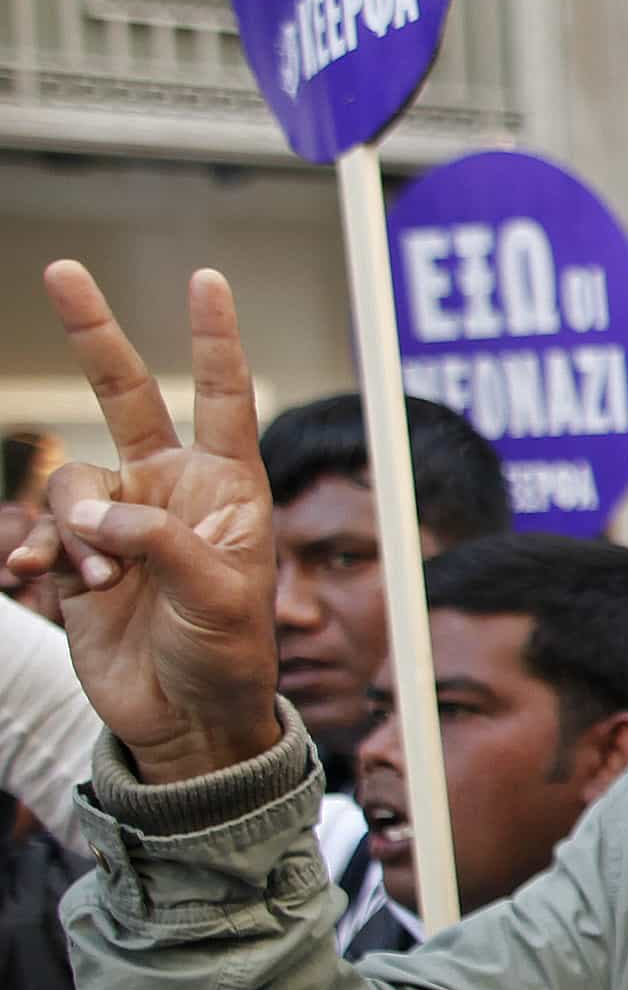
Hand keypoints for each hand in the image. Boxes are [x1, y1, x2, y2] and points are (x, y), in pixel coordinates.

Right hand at [7, 267, 279, 782]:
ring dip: (75, 528)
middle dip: (94, 334)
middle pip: (125, 395)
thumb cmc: (227, 657)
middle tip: (63, 271)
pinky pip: (42, 530)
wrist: (186, 718)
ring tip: (101, 579)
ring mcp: (119, 519)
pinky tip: (41, 580)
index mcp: (227, 487)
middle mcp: (170, 489)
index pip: (222, 397)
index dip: (213, 339)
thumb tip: (95, 514)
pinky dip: (37, 550)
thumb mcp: (217, 598)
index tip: (206, 279)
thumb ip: (161, 543)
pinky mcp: (75, 556)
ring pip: (72, 481)